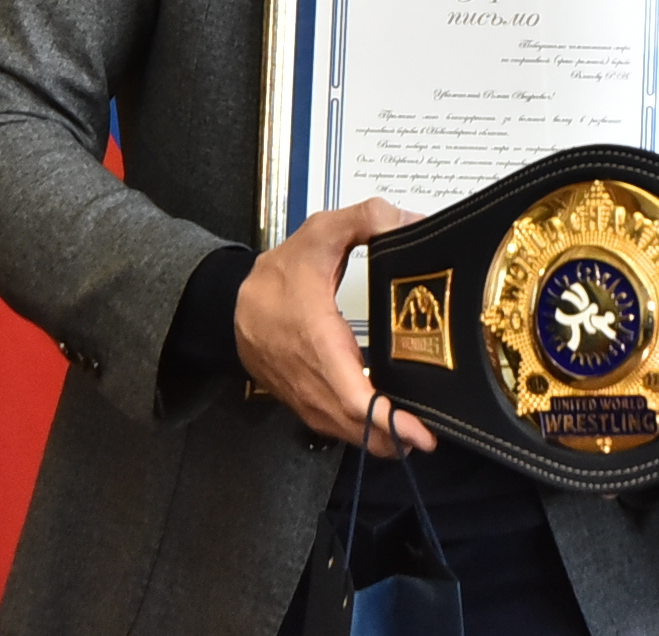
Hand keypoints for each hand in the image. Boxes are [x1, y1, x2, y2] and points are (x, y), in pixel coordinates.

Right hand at [235, 196, 435, 456]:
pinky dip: (357, 430)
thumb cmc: (280, 272)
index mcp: (317, 340)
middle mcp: (309, 377)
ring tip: (414, 437)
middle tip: (431, 439)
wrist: (227, 303)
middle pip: (352, 423)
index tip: (419, 430)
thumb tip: (409, 223)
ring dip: (376, 438)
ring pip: (341, 428)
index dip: (385, 417)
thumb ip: (365, 219)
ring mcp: (302, 393)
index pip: (352, 396)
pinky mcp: (299, 398)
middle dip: (391, 435)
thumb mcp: (321, 232)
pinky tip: (382, 427)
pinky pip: (330, 423)